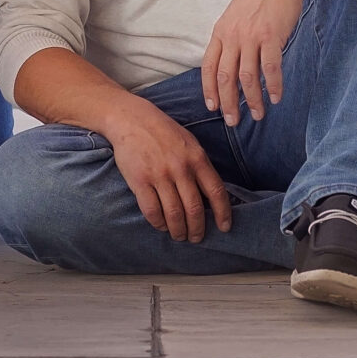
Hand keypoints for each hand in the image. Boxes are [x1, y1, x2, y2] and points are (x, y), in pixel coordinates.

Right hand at [108, 104, 234, 241]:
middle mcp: (181, 168)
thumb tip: (211, 194)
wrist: (131, 119)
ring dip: (179, 230)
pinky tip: (161, 226)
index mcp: (197, 158)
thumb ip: (200, 166)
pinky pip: (152, 211)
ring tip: (180, 235)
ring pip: (174, 214)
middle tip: (196, 238)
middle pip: (195, 209)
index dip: (223, 213)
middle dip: (198, 229)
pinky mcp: (140, 181)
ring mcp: (159, 175)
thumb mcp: (190, 143)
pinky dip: (159, 223)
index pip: (216, 192)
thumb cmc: (163, 132)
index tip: (224, 227)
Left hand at [201, 0, 305, 125]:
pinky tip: (276, 97)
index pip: (209, 67)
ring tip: (259, 114)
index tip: (213, 107)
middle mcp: (233, 37)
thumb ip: (230, 39)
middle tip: (233, 121)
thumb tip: (231, 66)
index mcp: (221, 32)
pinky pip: (271, 68)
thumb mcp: (234, 16)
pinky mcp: (271, 37)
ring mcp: (252, 37)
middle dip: (228, 103)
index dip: (209, 90)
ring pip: (248, 77)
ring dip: (253, 100)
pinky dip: (274, 86)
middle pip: (226, 78)